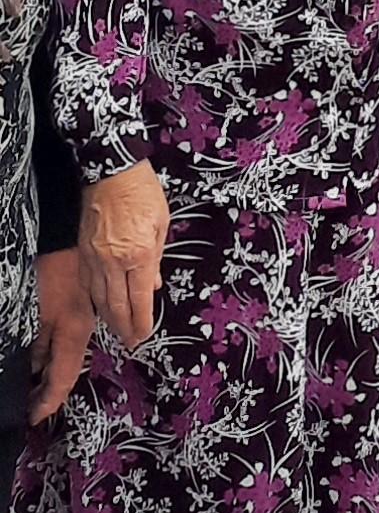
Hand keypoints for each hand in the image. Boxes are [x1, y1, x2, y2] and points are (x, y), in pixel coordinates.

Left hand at [31, 245, 94, 418]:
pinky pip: (64, 339)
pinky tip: (37, 355)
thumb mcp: (38, 313)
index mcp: (75, 334)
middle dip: (47, 391)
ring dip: (49, 372)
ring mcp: (81, 317)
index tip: (32, 419)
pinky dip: (50, 353)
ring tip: (29, 385)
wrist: (67, 232)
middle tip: (27, 406)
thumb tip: (34, 371)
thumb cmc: (51, 271)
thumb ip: (37, 344)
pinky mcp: (76, 306)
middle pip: (66, 370)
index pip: (63, 380)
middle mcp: (82, 329)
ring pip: (65, 355)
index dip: (47, 403)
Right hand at [81, 162, 169, 349]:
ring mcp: (95, 258)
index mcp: (140, 254)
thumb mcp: (162, 223)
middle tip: (131, 341)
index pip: (141, 299)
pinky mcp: (83, 251)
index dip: (143, 320)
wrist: (111, 170)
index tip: (145, 334)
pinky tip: (100, 305)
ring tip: (117, 329)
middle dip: (125, 327)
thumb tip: (155, 283)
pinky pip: (88, 283)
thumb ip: (158, 257)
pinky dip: (95, 298)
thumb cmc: (142, 192)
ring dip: (109, 317)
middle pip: (118, 305)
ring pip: (100, 298)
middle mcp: (115, 261)